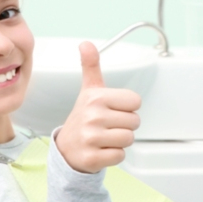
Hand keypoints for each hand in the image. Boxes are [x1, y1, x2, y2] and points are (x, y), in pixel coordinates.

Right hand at [56, 42, 140, 173]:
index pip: (135, 101)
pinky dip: (114, 155)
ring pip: (128, 139)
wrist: (67, 149)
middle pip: (134, 122)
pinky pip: (120, 155)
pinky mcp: (92, 158)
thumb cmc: (83, 117)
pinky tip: (101, 150)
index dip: (127, 107)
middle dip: (124, 125)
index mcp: (96, 97)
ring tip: (105, 138)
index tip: (112, 109)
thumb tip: (86, 43)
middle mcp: (92, 116)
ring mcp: (91, 138)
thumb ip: (91, 66)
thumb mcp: (88, 90)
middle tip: (107, 125)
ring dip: (120, 141)